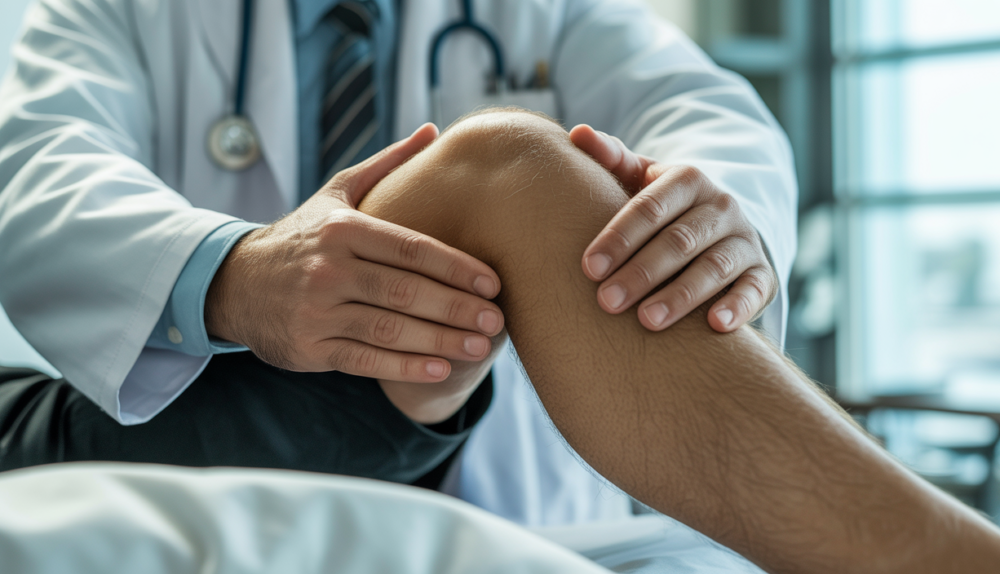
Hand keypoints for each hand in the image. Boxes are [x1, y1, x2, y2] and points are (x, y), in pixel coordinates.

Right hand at [206, 123, 504, 382]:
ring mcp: (317, 311)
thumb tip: (434, 131)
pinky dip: (404, 368)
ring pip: (389, 329)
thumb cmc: (303, 236)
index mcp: (343, 229)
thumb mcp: (336, 194)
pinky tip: (440, 369)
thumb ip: (386, 165)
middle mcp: (328, 268)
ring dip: (439, 341)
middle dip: (456, 308)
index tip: (494, 282)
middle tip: (496, 320)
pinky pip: (365, 361)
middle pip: (405, 291)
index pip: (410, 248)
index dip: (456, 267)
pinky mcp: (308, 348)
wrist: (236, 282)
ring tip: (479, 347)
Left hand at [570, 124, 776, 332]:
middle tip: (607, 302)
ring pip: (713, 267)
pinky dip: (738, 307)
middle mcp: (721, 206)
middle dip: (641, 272)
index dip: (619, 237)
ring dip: (681, 295)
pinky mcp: (761, 274)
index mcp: (688, 179)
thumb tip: (577, 133)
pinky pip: (754, 290)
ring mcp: (744, 240)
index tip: (589, 267)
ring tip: (647, 321)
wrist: (715, 226)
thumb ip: (609, 156)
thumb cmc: (661, 207)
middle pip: (679, 240)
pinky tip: (715, 325)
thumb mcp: (638, 177)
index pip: (650, 207)